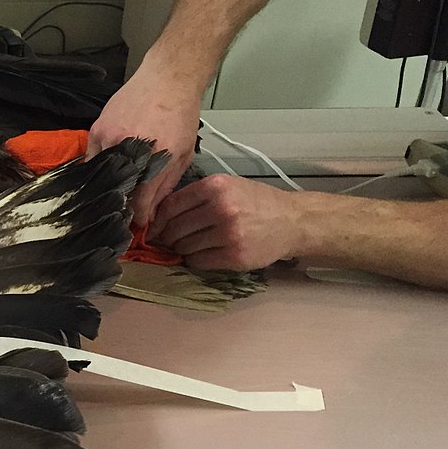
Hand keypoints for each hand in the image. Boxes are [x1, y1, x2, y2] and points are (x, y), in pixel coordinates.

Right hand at [88, 70, 199, 225]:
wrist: (167, 79)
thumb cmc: (180, 115)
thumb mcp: (182, 155)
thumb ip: (164, 187)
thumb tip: (148, 212)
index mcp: (156, 159)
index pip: (139, 202)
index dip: (137, 217)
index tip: (137, 223)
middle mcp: (131, 149)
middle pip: (117, 192)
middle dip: (122, 205)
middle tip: (125, 211)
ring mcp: (110, 139)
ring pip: (101, 176)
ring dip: (109, 186)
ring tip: (116, 190)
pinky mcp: (96, 130)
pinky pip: (91, 159)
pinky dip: (98, 168)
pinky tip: (108, 168)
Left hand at [149, 175, 304, 271]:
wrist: (292, 221)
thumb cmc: (256, 202)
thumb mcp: (227, 186)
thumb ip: (196, 197)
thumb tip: (158, 215)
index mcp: (215, 186)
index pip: (170, 206)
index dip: (158, 220)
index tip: (155, 227)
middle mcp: (220, 208)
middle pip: (175, 228)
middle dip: (168, 237)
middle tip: (172, 240)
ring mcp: (228, 233)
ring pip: (184, 247)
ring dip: (182, 249)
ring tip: (193, 245)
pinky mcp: (234, 256)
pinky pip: (198, 262)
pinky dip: (195, 260)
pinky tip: (205, 254)